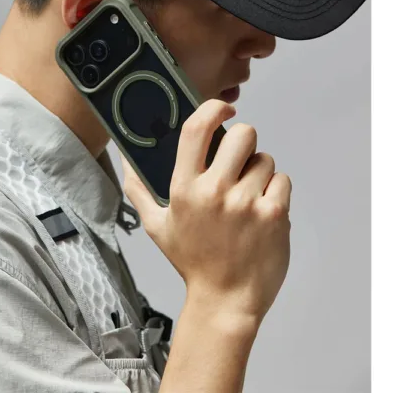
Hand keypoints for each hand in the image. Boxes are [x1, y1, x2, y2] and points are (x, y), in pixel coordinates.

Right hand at [120, 98, 291, 323]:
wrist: (226, 300)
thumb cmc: (192, 261)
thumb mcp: (157, 226)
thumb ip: (139, 191)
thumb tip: (127, 161)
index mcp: (184, 188)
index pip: (197, 130)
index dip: (213, 108)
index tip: (224, 108)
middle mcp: (215, 191)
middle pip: (243, 134)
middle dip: (244, 142)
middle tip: (238, 160)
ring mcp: (247, 202)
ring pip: (265, 159)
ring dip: (259, 172)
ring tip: (248, 196)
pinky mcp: (274, 214)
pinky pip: (282, 180)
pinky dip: (275, 191)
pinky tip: (262, 211)